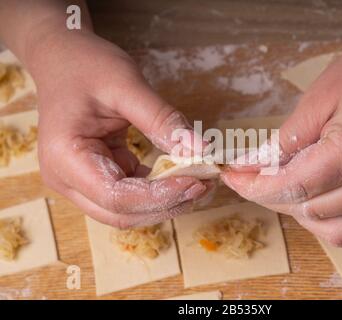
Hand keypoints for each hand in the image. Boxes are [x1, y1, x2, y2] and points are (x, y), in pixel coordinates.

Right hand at [30, 30, 206, 227]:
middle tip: (205, 184)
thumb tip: (202, 150)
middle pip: (121, 212)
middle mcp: (66, 179)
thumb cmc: (87, 66)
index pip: (116, 196)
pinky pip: (129, 195)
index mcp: (65, 157)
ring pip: (126, 210)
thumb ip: (163, 120)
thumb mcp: (127, 85)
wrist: (63, 59)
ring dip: (164, 201)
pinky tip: (181, 175)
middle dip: (166, 203)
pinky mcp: (95, 177)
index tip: (197, 180)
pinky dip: (156, 190)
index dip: (160, 196)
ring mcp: (79, 182)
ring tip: (199, 181)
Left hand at [222, 18, 341, 264]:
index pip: (293, 187)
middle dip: (273, 197)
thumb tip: (251, 167)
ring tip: (291, 189)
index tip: (233, 178)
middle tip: (257, 175)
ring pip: (338, 233)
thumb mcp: (317, 98)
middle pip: (311, 212)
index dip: (255, 186)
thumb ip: (283, 141)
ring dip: (305, 216)